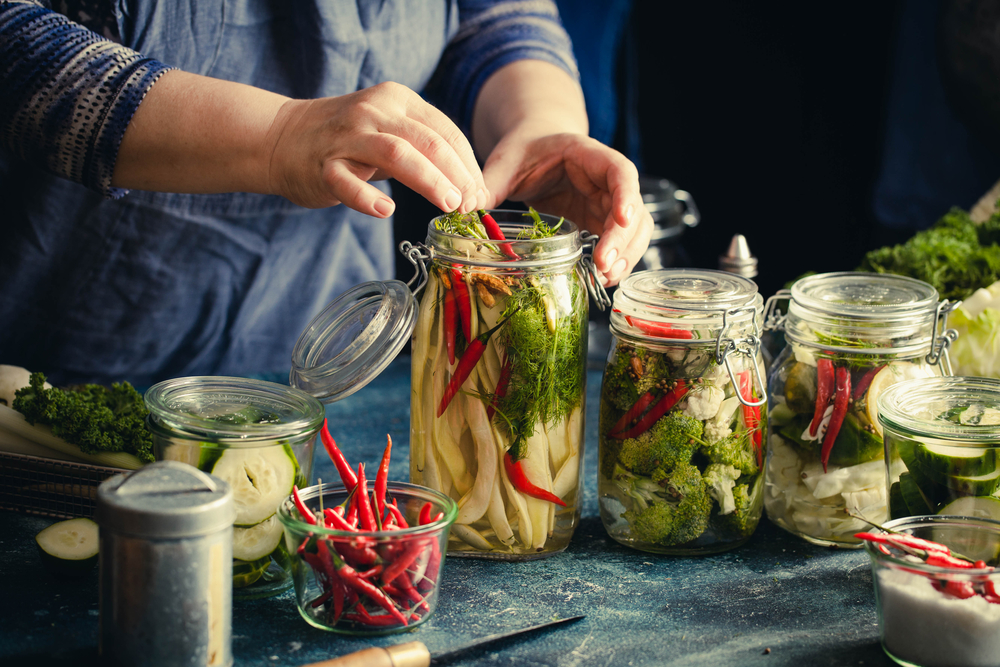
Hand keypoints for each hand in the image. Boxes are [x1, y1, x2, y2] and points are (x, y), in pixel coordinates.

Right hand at [267, 81, 487, 215]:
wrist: (282, 137)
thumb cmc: (347, 140)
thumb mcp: (390, 130)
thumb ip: (425, 149)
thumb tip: (469, 186)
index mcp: (397, 99)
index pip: (445, 130)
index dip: (468, 165)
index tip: (480, 193)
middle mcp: (374, 112)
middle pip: (428, 141)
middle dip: (456, 175)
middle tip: (471, 204)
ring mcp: (347, 137)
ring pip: (397, 154)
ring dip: (428, 180)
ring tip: (448, 204)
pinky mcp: (323, 165)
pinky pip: (348, 182)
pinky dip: (367, 197)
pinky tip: (387, 210)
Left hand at [482, 129, 651, 285]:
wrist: (534, 149)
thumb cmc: (524, 151)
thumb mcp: (505, 162)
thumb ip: (490, 183)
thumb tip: (466, 208)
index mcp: (587, 154)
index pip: (620, 171)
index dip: (626, 195)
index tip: (622, 219)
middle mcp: (606, 180)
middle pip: (634, 208)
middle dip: (625, 239)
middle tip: (604, 266)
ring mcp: (607, 202)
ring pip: (636, 229)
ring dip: (627, 254)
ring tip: (606, 278)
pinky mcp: (601, 221)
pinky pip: (621, 242)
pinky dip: (617, 261)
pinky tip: (602, 278)